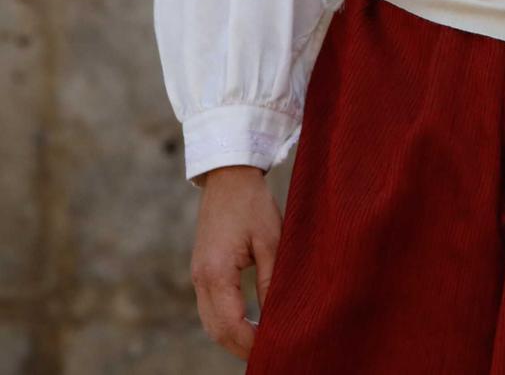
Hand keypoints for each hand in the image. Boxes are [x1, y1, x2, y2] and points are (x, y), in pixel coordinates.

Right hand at [191, 165, 280, 358]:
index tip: (273, 351)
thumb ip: (270, 281)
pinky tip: (247, 325)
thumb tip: (276, 316)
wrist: (228, 179)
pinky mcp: (201, 271)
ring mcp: (197, 276)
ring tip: (260, 345)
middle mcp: (200, 279)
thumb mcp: (271, 242)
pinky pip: (209, 308)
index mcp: (216, 273)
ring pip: (209, 321)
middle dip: (239, 347)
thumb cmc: (253, 206)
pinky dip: (225, 322)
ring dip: (231, 337)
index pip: (231, 323)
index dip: (250, 343)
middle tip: (268, 355)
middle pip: (216, 329)